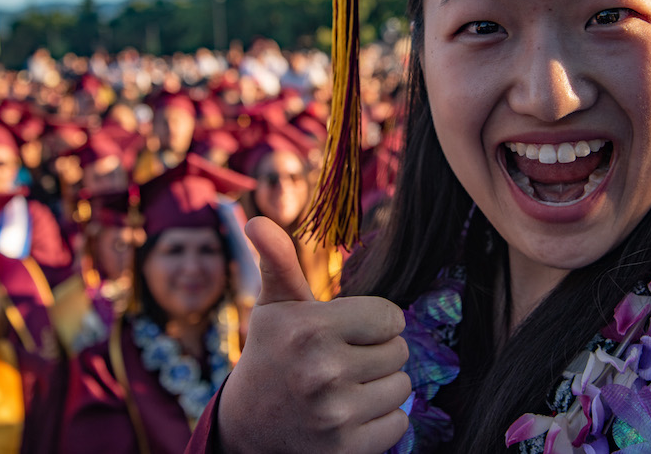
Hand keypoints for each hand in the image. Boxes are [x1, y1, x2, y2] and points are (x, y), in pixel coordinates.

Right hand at [218, 217, 410, 452]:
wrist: (248, 426)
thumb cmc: (271, 354)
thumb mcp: (274, 306)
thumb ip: (278, 261)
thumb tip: (257, 219)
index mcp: (308, 328)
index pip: (391, 317)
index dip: (375, 322)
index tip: (350, 331)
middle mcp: (321, 370)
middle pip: (399, 351)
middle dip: (378, 352)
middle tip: (344, 360)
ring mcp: (335, 414)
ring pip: (403, 387)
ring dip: (382, 386)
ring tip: (347, 387)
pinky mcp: (346, 448)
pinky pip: (399, 422)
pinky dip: (382, 419)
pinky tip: (350, 414)